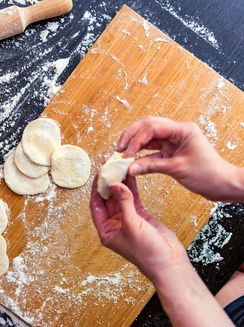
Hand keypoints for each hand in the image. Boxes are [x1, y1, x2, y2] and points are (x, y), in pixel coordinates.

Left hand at [89, 174, 188, 280]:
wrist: (170, 264)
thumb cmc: (148, 254)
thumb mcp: (132, 226)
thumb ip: (123, 203)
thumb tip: (113, 184)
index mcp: (106, 231)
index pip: (96, 205)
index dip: (96, 189)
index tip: (99, 173)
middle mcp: (114, 225)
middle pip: (107, 199)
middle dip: (108, 182)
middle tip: (109, 165)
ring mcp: (127, 220)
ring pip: (120, 197)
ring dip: (119, 183)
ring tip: (119, 166)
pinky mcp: (140, 216)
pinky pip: (132, 199)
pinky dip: (131, 187)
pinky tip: (130, 175)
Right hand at [116, 116, 243, 201]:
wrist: (223, 185)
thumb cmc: (209, 174)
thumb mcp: (177, 169)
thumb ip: (151, 166)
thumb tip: (130, 167)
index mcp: (183, 130)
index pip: (153, 128)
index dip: (136, 139)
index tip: (126, 153)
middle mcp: (177, 132)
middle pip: (148, 126)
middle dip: (131, 136)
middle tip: (118, 148)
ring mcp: (174, 141)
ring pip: (148, 137)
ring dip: (134, 145)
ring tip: (121, 154)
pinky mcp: (171, 151)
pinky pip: (152, 150)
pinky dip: (141, 155)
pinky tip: (132, 161)